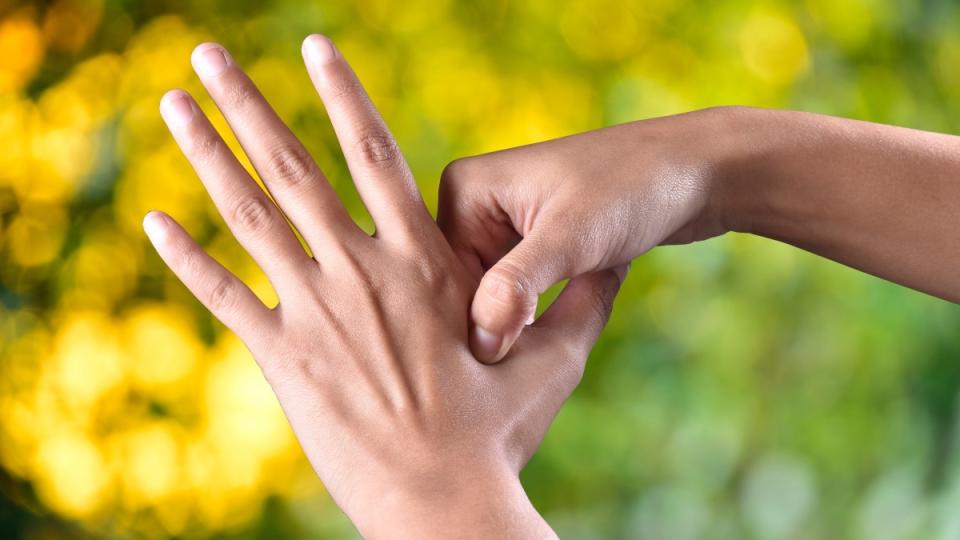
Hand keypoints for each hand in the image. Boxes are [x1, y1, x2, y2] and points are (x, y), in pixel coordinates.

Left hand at [145, 35, 622, 537]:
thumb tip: (618, 269)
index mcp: (422, 260)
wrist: (444, 502)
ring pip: (250, 216)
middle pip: (293, 166)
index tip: (313, 47)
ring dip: (206, 155)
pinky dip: (187, 258)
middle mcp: (362, 271)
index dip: (341, 94)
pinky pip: (226, 297)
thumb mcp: (555, 361)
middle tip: (208, 51)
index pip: (374, 152)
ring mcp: (317, 313)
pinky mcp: (285, 361)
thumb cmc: (499, 433)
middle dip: (247, 103)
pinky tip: (153, 219)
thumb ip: (579, 305)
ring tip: (172, 105)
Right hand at [439, 109, 733, 362]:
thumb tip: (478, 344)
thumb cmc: (633, 190)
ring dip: (516, 324)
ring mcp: (504, 224)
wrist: (699, 171)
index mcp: (462, 189)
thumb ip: (515, 288)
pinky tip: (559, 333)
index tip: (498, 365)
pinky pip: (518, 292)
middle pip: (461, 288)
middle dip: (493, 326)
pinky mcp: (534, 243)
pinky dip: (535, 316)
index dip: (466, 322)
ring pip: (491, 296)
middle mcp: (475, 204)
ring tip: (542, 353)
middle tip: (528, 364)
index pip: (440, 275)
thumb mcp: (570, 239)